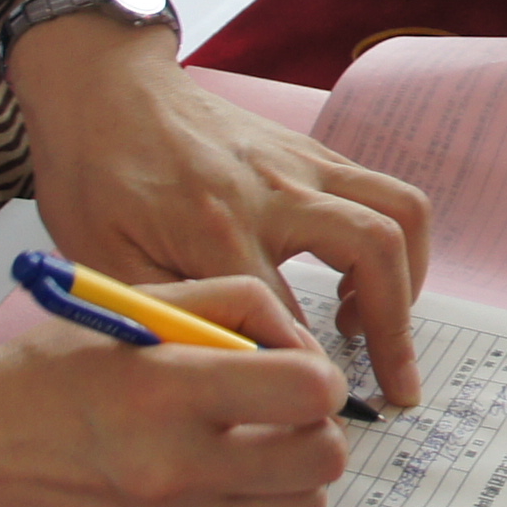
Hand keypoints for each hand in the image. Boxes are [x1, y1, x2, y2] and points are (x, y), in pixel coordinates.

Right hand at [0, 271, 354, 506]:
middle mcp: (174, 470)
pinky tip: (197, 484)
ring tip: (241, 448)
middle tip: (278, 412)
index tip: (293, 372)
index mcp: (166, 392)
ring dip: (288, 476)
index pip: (309, 392)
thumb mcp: (128, 311)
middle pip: (322, 459)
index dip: (317, 376)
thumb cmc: (41, 377)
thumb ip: (228, 308)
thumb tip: (301, 345)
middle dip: (313, 428)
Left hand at [11, 25, 433, 403]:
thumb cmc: (97, 177)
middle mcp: (276, 189)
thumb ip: (175, 317)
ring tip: (378, 326)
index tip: (318, 417)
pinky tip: (358, 281)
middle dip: (396, 327)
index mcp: (219, 227)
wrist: (107, 90)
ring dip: (408, 278)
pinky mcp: (312, 151)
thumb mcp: (106, 262)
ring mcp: (303, 162)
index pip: (289, 318)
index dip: (309, 375)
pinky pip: (384, 192)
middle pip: (376, 250)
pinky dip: (392, 244)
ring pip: (400, 210)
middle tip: (394, 384)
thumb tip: (234, 370)